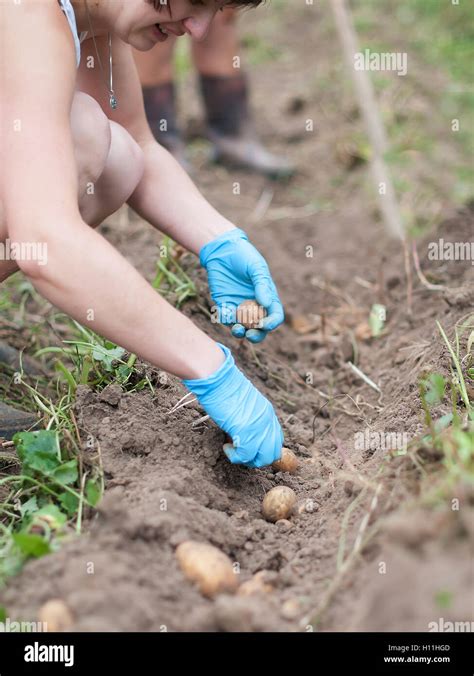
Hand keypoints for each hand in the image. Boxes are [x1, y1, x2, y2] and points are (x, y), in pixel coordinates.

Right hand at [182, 343, 282, 467]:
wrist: (217, 379)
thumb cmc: (224, 388)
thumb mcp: (243, 405)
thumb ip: (249, 419)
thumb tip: (243, 435)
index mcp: (268, 413)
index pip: (276, 440)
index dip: (263, 448)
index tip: (248, 447)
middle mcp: (268, 421)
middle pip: (273, 453)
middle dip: (257, 459)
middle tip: (241, 453)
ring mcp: (259, 427)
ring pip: (262, 458)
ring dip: (247, 459)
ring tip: (232, 450)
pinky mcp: (246, 431)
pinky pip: (246, 456)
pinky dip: (235, 457)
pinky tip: (226, 447)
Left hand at [199, 228, 283, 343]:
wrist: (222, 250)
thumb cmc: (244, 256)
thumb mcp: (256, 267)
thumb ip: (261, 285)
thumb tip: (266, 303)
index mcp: (268, 297)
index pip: (275, 316)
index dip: (272, 323)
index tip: (264, 324)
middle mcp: (255, 306)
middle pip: (260, 328)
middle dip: (256, 335)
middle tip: (250, 334)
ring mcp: (239, 307)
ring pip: (242, 327)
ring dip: (240, 332)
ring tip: (237, 329)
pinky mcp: (225, 305)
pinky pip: (226, 318)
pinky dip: (226, 320)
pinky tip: (224, 313)